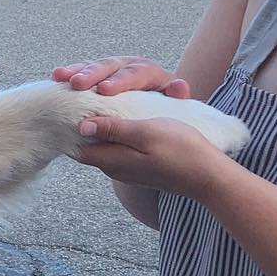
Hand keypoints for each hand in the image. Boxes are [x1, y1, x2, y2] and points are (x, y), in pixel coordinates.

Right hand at [52, 56, 190, 97]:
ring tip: (62, 77)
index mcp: (149, 72)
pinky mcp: (99, 73)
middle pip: (111, 66)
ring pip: (95, 65)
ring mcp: (113, 68)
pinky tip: (57, 76)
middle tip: (79, 84)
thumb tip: (179, 87)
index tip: (105, 90)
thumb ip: (175, 95)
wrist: (157, 100)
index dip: (120, 81)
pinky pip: (84, 70)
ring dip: (78, 70)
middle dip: (94, 74)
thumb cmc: (163, 105)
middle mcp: (129, 65)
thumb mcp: (173, 101)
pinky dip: (71, 72)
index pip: (136, 73)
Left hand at [75, 110, 228, 198]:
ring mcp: (128, 169)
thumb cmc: (180, 150)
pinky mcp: (140, 167)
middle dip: (80, 126)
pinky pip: (117, 149)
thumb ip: (113, 130)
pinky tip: (122, 119)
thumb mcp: (145, 133)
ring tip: (100, 104)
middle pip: (87, 146)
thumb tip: (82, 127)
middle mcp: (114, 168)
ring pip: (103, 147)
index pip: (75, 147)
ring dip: (99, 129)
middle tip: (83, 99)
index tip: (69, 104)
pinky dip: (113, 134)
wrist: (209, 176)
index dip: (68, 126)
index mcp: (111, 160)